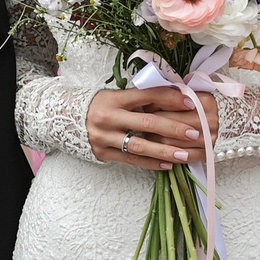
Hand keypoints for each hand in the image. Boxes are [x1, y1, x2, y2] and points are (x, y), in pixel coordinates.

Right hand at [86, 87, 220, 169]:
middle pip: (147, 122)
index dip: (170, 98)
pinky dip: (151, 162)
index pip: (147, 95)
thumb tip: (176, 96)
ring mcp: (104, 137)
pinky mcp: (102, 153)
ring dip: (165, 150)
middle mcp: (108, 117)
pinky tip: (168, 165)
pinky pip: (132, 159)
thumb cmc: (100, 106)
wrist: (64, 119)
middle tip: (195, 132)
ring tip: (185, 154)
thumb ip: (141, 99)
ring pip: (140, 145)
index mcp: (114, 98)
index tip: (191, 102)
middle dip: (173, 127)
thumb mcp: (116, 97)